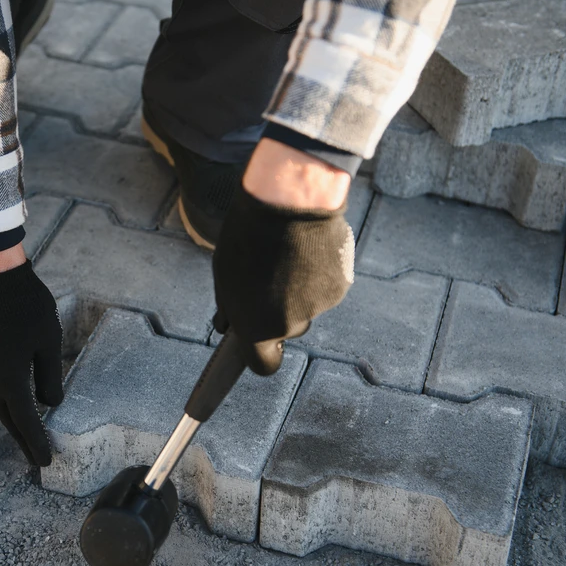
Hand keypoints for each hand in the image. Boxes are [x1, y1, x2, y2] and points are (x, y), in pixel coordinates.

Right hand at [0, 246, 62, 465]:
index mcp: (9, 379)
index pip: (26, 421)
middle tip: (34, 458)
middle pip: (7, 417)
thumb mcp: (48, 343)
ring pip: (0, 400)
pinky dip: (8, 399)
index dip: (36, 443)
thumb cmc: (26, 306)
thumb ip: (49, 377)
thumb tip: (50, 403)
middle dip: (23, 439)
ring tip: (29, 433)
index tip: (44, 463)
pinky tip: (19, 399)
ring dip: (15, 419)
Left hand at [212, 139, 354, 374]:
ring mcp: (319, 306)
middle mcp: (291, 324)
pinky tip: (309, 246)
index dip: (262, 356)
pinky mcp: (341, 285)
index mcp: (257, 327)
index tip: (262, 346)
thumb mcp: (224, 275)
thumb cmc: (247, 236)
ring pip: (310, 305)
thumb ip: (229, 306)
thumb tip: (226, 326)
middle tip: (271, 276)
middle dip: (281, 310)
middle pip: (289, 329)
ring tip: (289, 252)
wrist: (288, 201)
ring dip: (301, 288)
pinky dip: (320, 272)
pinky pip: (327, 286)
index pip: (263, 364)